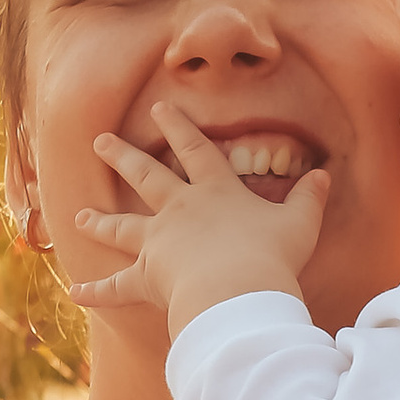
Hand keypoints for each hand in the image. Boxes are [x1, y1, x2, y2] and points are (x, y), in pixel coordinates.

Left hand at [70, 95, 328, 330]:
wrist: (237, 291)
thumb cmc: (271, 256)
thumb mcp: (301, 223)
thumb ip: (310, 198)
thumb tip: (324, 175)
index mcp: (215, 192)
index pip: (195, 149)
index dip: (178, 126)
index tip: (161, 107)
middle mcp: (179, 211)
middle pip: (146, 176)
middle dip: (122, 156)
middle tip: (100, 141)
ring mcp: (158, 243)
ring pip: (122, 227)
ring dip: (100, 220)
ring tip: (79, 215)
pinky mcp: (148, 278)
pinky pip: (117, 287)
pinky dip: (97, 291)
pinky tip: (75, 292)